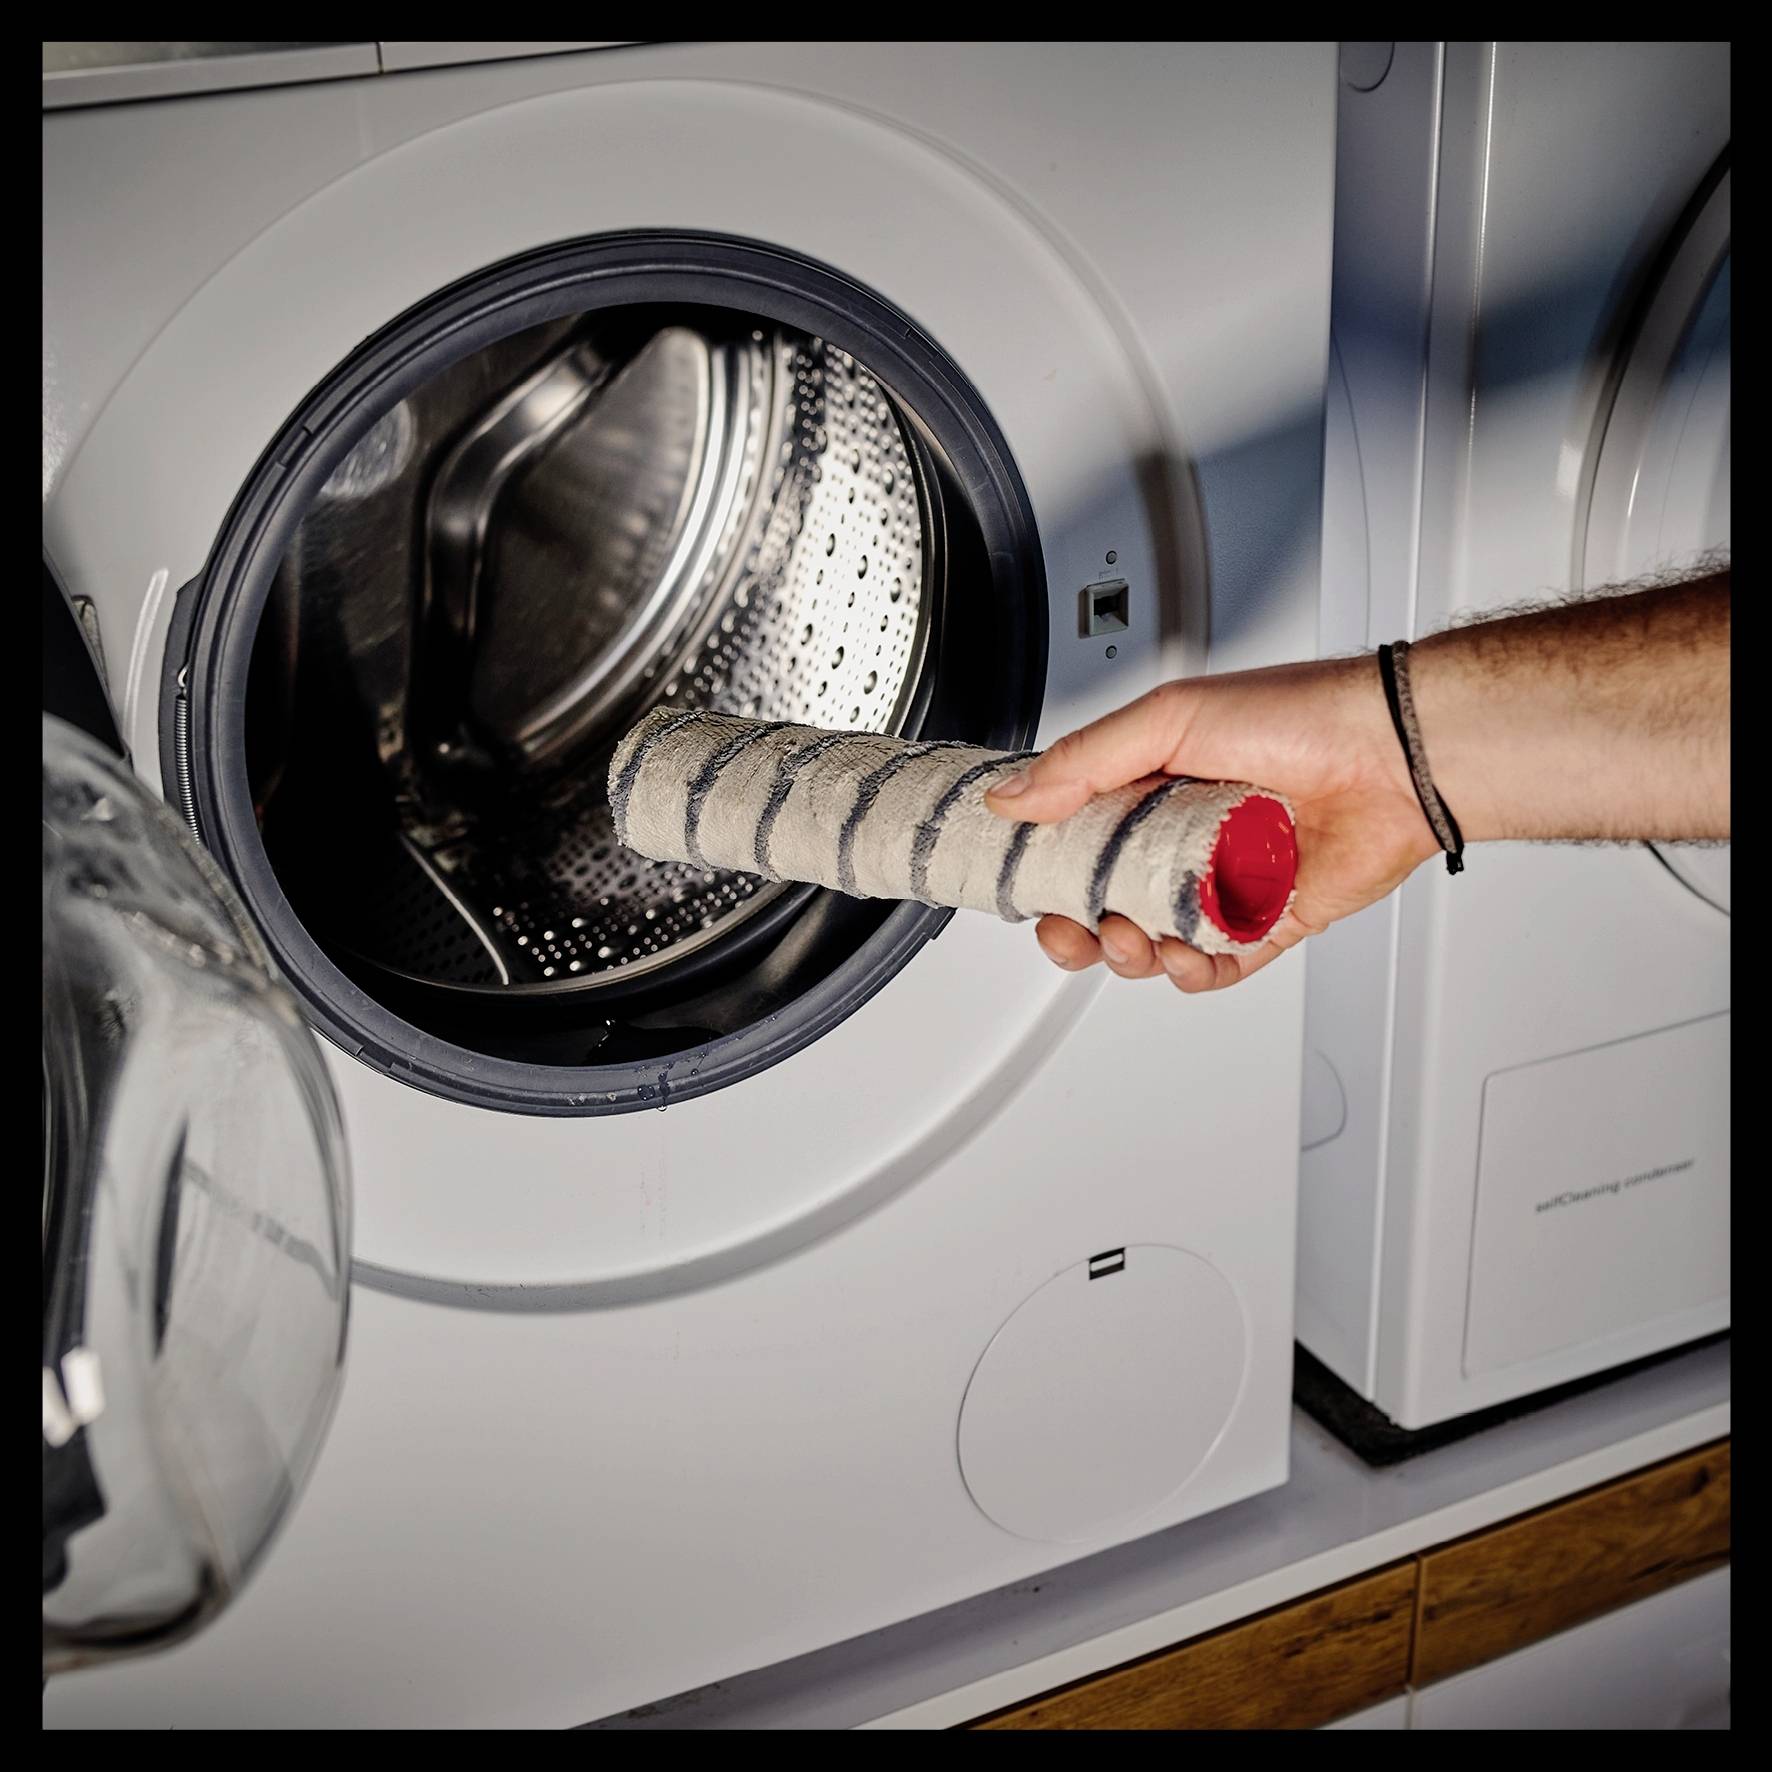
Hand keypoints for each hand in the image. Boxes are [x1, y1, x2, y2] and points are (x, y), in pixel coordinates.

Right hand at [983, 657, 1438, 991]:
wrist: (1394, 755)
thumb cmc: (1300, 717)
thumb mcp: (1168, 720)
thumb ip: (1083, 763)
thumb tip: (1013, 797)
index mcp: (1152, 784)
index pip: (1076, 837)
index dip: (1045, 869)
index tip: (1026, 887)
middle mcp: (1185, 834)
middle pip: (1106, 901)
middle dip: (1078, 928)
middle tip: (1072, 929)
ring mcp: (1226, 880)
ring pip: (1155, 940)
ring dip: (1132, 952)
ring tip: (1136, 937)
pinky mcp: (1270, 919)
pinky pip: (1219, 964)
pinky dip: (1194, 972)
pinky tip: (1186, 956)